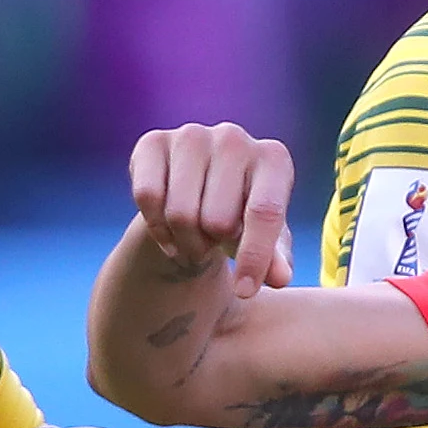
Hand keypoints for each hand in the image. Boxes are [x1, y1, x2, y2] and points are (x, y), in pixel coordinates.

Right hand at [122, 124, 294, 292]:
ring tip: (195, 237)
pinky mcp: (154, 141)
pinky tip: (168, 230)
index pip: (264, 213)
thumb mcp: (265, 242)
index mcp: (274, 160)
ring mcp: (192, 135)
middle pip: (217, 221)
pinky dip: (157, 227)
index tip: (244, 292)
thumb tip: (279, 276)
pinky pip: (147, 197)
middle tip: (213, 243)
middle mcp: (235, 138)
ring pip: (181, 214)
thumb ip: (275, 259)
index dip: (253, 259)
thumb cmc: (242, 219)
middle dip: (213, 246)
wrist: (199, 189)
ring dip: (185, 242)